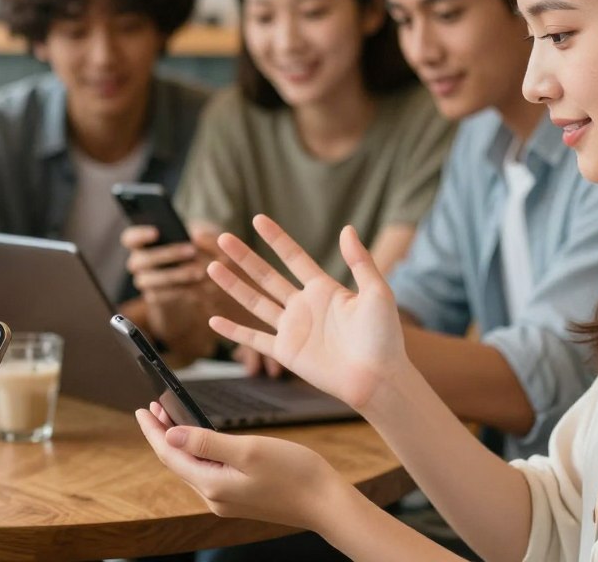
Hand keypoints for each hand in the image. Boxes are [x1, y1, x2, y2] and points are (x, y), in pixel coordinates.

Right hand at [122, 225, 210, 339]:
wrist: (202, 281)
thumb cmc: (200, 250)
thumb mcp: (206, 239)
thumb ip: (206, 234)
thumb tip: (198, 235)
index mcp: (144, 242)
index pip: (130, 238)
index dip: (139, 235)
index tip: (156, 232)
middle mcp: (139, 261)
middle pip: (140, 259)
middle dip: (167, 254)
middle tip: (192, 251)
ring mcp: (145, 281)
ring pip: (148, 280)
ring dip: (174, 275)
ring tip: (199, 272)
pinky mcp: (154, 297)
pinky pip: (158, 296)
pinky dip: (177, 291)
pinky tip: (196, 287)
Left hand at [136, 402, 347, 530]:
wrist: (326, 503)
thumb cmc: (294, 474)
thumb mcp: (248, 450)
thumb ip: (207, 443)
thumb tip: (170, 436)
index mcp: (212, 485)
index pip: (169, 455)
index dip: (153, 431)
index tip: (141, 409)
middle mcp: (214, 497)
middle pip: (177, 463)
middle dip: (163, 435)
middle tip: (155, 407)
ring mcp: (227, 500)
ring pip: (191, 468)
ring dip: (179, 443)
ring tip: (171, 419)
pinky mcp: (240, 497)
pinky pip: (207, 473)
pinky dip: (197, 453)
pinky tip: (201, 441)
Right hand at [207, 216, 407, 409]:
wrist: (378, 377)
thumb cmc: (384, 337)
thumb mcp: (377, 292)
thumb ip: (360, 261)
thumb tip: (348, 229)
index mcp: (325, 289)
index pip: (294, 258)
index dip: (276, 239)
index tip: (258, 219)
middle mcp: (304, 306)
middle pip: (267, 276)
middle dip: (244, 257)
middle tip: (223, 238)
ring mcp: (293, 329)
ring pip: (255, 302)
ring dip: (233, 286)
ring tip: (212, 267)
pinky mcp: (286, 353)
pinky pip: (254, 339)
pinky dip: (234, 331)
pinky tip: (214, 320)